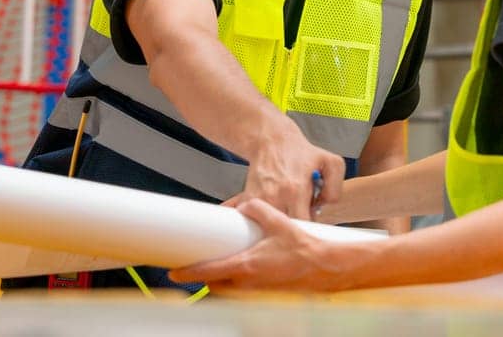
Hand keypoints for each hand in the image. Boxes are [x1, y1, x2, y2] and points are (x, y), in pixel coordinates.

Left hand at [169, 198, 358, 290]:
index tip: (175, 272)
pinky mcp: (266, 296)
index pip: (208, 272)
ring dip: (222, 282)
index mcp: (246, 266)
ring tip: (221, 268)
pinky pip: (244, 293)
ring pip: (228, 291)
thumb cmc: (305, 250)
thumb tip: (245, 207)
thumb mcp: (281, 223)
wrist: (327, 268)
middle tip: (198, 266)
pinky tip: (247, 273)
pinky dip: (238, 285)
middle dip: (205, 278)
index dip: (188, 273)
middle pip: (214, 286)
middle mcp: (248, 284)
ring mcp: (257, 293)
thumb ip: (259, 211)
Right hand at [243, 121, 345, 220]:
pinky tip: (272, 207)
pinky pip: (255, 216)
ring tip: (287, 209)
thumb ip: (335, 188)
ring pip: (269, 224)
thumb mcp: (330, 162)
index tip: (311, 222)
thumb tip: (325, 206)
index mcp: (296, 190)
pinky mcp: (248, 197)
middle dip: (294, 226)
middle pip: (285, 228)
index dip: (309, 227)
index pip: (303, 224)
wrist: (272, 140)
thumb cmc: (301, 152)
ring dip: (278, 221)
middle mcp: (276, 196)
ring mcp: (259, 198)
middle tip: (300, 215)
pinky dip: (262, 216)